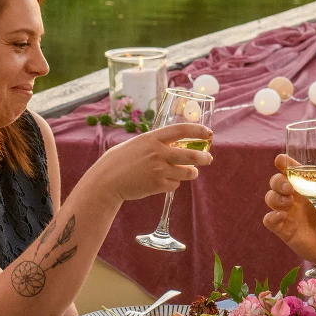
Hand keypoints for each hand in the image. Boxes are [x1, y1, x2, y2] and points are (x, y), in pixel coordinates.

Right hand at [88, 123, 212, 202]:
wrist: (107, 181)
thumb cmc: (119, 161)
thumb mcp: (137, 144)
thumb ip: (155, 143)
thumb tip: (176, 144)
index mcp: (152, 138)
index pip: (181, 130)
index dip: (198, 131)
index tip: (208, 133)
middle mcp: (158, 153)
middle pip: (191, 154)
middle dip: (204, 157)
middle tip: (208, 158)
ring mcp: (159, 170)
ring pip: (187, 172)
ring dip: (191, 172)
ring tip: (190, 172)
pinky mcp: (158, 185)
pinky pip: (175, 184)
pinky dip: (174, 183)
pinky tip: (164, 181)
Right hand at [262, 155, 315, 261]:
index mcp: (305, 187)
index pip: (289, 170)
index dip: (283, 163)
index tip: (282, 160)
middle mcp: (294, 198)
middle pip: (276, 182)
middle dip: (278, 181)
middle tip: (289, 187)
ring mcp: (287, 213)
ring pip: (270, 198)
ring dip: (275, 197)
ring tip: (288, 201)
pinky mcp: (284, 229)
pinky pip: (268, 220)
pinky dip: (272, 216)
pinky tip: (283, 216)